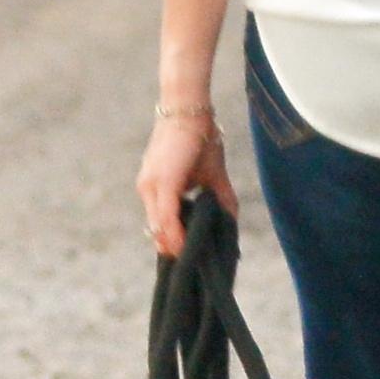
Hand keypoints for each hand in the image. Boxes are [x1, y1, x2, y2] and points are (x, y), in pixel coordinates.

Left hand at [136, 94, 227, 259]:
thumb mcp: (212, 175)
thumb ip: (221, 199)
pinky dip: (175, 236)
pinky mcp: (160, 184)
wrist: (191, 110)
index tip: (190, 259)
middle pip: (157, 233)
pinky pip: (165, 219)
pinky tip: (186, 248)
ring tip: (194, 262)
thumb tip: (232, 221)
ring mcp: (151, 187)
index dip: (173, 243)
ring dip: (175, 247)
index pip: (160, 225)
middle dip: (174, 251)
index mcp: (155, 189)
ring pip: (159, 230)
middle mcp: (147, 190)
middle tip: (194, 267)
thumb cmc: (200, 137)